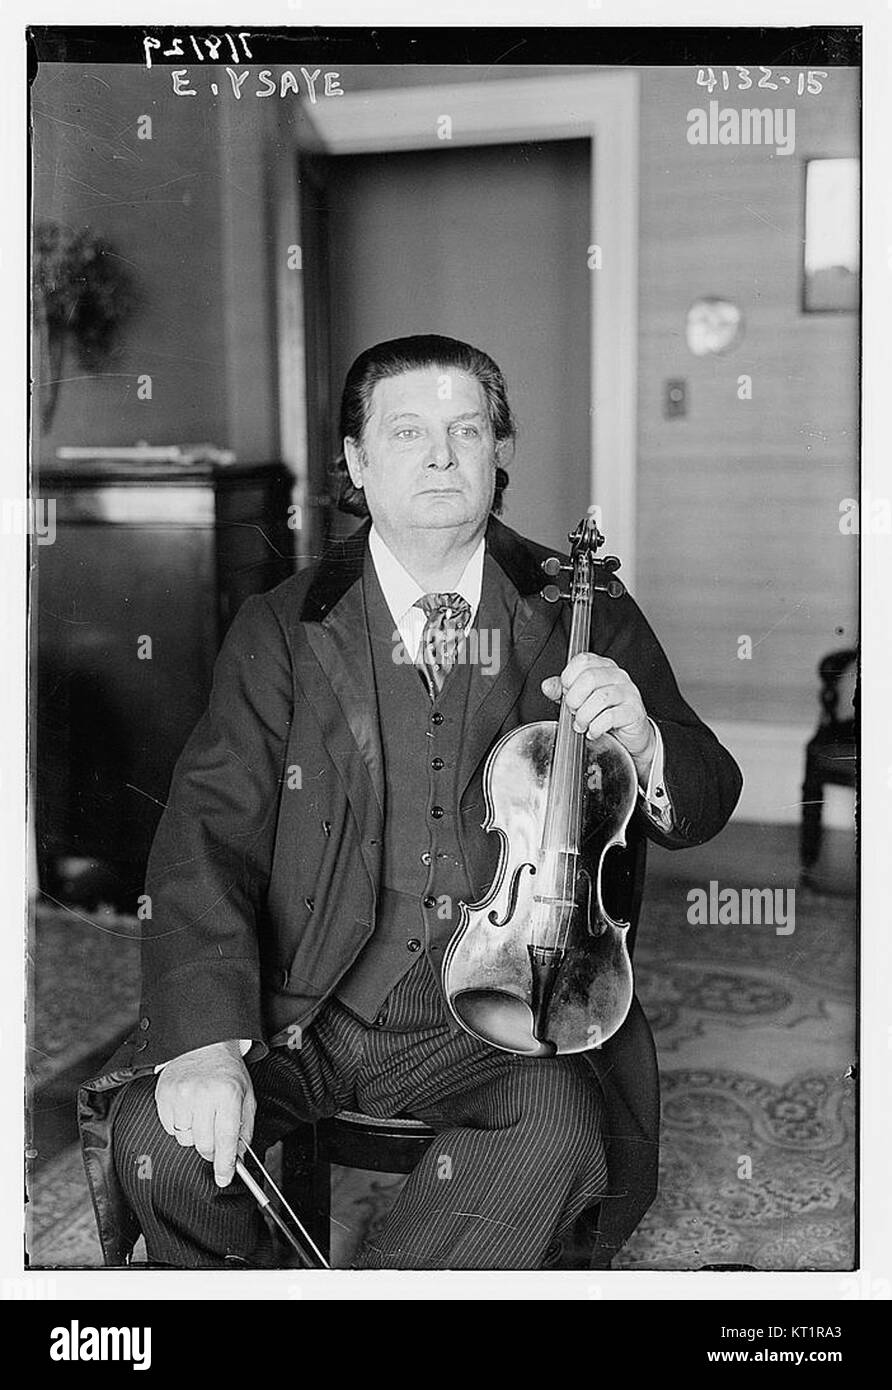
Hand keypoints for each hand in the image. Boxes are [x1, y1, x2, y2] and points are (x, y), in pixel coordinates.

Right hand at [155, 1040, 255, 1187]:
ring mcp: (181, 1095)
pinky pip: (170, 1129)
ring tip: (202, 1115)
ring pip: (186, 1140)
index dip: (225, 1165)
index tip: (224, 1178)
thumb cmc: (227, 1071)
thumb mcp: (246, 1095)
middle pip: (204, 1145)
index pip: (226, 1139)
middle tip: (216, 1136)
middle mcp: (203, 1095)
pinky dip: (180, 1125)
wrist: (204, 1043)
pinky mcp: (164, 1095)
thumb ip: (245, 1128)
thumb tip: (237, 1157)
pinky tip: (189, 1109)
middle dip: (212, 1149)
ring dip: (195, 1135)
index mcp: (228, 1094)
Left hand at [541, 652, 655, 780]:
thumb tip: (547, 686)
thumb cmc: (605, 714)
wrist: (630, 735)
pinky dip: (596, 728)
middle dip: (574, 699)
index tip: (567, 693)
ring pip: (600, 698)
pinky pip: (610, 717)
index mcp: (603, 667)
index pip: (583, 660)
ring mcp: (629, 692)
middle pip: (590, 678)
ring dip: (584, 716)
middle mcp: (618, 676)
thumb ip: (562, 691)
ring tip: (582, 725)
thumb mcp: (580, 700)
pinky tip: (593, 732)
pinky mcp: (634, 711)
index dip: (568, 678)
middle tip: (573, 712)